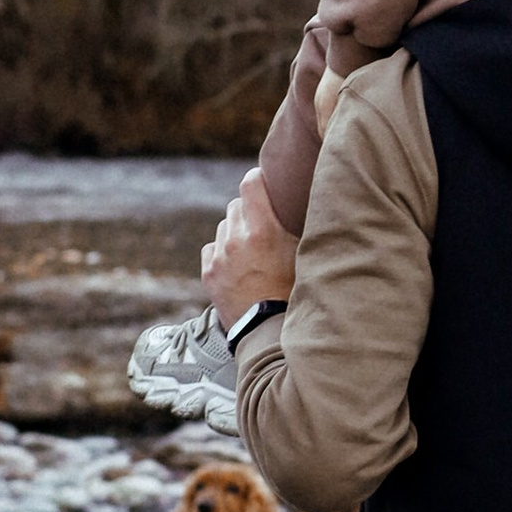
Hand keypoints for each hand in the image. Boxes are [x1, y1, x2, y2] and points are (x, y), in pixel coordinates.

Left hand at [202, 168, 297, 318]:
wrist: (268, 332)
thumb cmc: (294, 292)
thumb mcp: (303, 254)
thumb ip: (295, 226)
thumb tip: (301, 201)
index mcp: (263, 231)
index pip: (250, 184)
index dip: (257, 179)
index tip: (263, 181)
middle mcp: (236, 239)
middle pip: (236, 205)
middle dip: (248, 210)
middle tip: (262, 224)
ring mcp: (219, 257)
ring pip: (224, 227)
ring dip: (235, 232)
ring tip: (251, 251)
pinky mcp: (208, 272)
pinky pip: (212, 248)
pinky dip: (222, 252)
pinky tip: (237, 265)